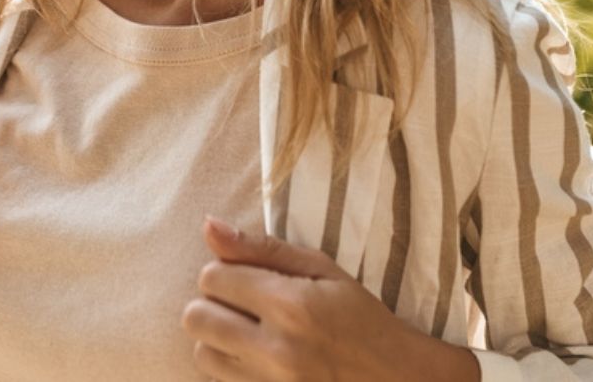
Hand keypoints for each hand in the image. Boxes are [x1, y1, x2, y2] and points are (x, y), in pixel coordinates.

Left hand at [181, 216, 478, 381]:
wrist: (395, 379)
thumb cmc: (361, 318)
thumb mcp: (322, 270)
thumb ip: (262, 248)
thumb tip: (208, 225)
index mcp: (289, 305)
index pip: (212, 276)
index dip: (224, 270)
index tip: (248, 277)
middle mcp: (274, 349)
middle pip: (196, 317)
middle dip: (213, 303)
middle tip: (244, 305)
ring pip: (202, 354)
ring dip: (217, 339)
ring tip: (249, 333)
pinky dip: (229, 367)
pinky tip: (256, 359)